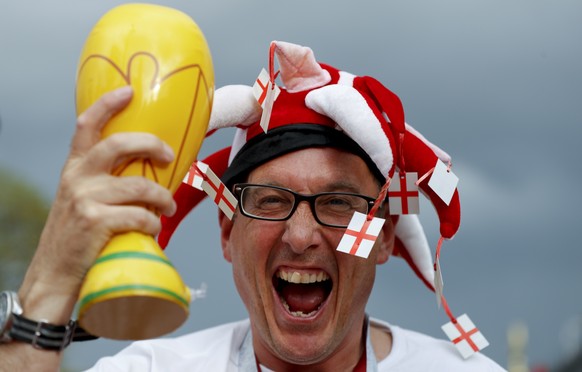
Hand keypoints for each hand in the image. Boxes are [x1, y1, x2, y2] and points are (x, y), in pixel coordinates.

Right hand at [19, 86, 176, 320]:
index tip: (130, 91)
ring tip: (167, 207)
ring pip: (140, 186)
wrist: (53, 277)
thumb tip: (146, 174)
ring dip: (162, 198)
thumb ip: (103, 183)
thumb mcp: (80, 201)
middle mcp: (77, 178)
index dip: (108, 104)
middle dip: (152, 145)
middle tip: (169, 156)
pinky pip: (141, 216)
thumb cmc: (76, 239)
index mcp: (74, 169)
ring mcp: (85, 199)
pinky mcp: (95, 222)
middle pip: (120, 144)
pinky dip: (153, 223)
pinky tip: (152, 229)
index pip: (87, 125)